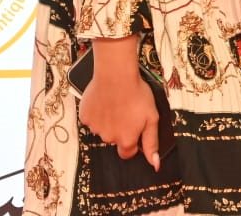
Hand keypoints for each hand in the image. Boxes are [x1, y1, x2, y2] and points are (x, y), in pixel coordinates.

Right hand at [78, 37, 161, 169]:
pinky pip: (91, 119)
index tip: (134, 127)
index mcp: (126, 140)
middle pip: (115, 139)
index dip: (132, 141)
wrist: (116, 75)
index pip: (127, 152)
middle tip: (126, 111)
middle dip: (120, 129)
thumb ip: (152, 143)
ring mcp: (95, 128)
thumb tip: (155, 165)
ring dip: (108, 121)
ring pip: (102, 129)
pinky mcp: (85, 116)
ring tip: (115, 103)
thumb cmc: (137, 94)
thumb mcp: (152, 118)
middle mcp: (109, 138)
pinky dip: (96, 112)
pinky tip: (103, 100)